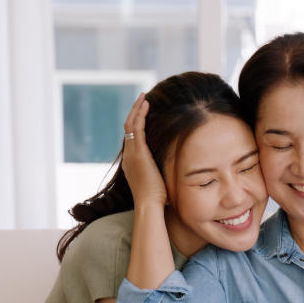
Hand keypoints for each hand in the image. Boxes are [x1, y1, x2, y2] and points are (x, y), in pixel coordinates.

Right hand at [121, 93, 167, 207]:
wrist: (149, 205)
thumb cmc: (157, 199)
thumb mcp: (159, 181)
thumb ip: (162, 172)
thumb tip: (174, 170)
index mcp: (132, 162)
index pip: (132, 138)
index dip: (137, 124)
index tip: (144, 114)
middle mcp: (128, 156)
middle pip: (128, 128)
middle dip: (135, 113)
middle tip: (142, 99)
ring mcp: (131, 153)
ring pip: (130, 124)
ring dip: (137, 109)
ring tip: (144, 97)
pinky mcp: (138, 152)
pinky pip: (136, 127)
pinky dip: (140, 114)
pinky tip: (147, 105)